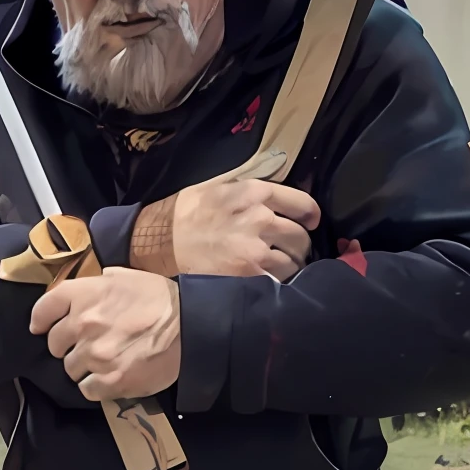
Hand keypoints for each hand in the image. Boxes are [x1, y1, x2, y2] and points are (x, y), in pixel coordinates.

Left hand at [30, 269, 179, 400]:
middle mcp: (84, 324)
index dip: (40, 320)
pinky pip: (87, 390)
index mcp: (85, 294)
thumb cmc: (161, 298)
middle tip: (86, 345)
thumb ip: (98, 284)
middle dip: (67, 345)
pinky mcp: (110, 380)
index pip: (44, 308)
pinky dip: (96, 387)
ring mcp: (95, 355)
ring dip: (83, 367)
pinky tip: (110, 378)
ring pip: (70, 369)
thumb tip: (85, 291)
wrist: (191, 325)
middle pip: (54, 344)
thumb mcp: (126, 277)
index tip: (40, 328)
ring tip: (104, 362)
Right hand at [171, 178, 319, 278]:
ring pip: (293, 262)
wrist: (159, 242)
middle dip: (298, 246)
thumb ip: (249, 188)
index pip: (302, 204)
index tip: (309, 223)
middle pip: (300, 237)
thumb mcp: (217, 186)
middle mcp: (260, 218)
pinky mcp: (249, 275)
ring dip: (289, 267)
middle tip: (290, 252)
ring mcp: (256, 249)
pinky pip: (278, 281)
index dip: (310, 216)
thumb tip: (276, 193)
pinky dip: (276, 283)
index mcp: (254, 192)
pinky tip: (266, 281)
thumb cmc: (186, 213)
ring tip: (278, 270)